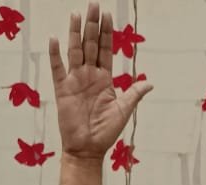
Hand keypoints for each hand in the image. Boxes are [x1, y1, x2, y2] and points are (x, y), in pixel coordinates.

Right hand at [48, 3, 151, 160]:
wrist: (88, 149)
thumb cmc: (105, 132)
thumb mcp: (124, 110)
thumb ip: (134, 93)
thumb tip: (149, 83)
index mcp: (104, 78)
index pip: (106, 49)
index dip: (107, 32)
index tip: (107, 14)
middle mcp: (89, 75)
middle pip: (90, 44)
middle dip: (92, 24)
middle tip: (93, 4)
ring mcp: (75, 81)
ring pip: (75, 50)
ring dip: (75, 32)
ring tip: (76, 13)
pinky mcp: (62, 90)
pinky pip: (57, 69)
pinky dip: (55, 54)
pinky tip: (55, 38)